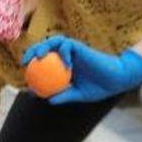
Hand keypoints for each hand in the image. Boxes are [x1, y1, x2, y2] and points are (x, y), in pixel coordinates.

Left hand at [21, 35, 141, 104]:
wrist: (116, 80)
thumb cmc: (99, 88)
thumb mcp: (78, 94)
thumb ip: (64, 95)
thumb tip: (48, 100)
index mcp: (63, 67)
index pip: (44, 63)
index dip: (32, 66)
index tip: (24, 75)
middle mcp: (66, 57)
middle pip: (46, 49)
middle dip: (32, 51)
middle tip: (25, 62)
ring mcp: (73, 51)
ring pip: (54, 42)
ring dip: (44, 46)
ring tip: (38, 56)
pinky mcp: (80, 47)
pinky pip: (68, 44)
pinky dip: (63, 52)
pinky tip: (65, 64)